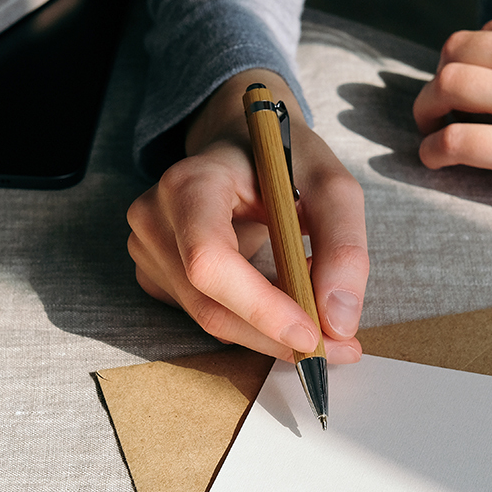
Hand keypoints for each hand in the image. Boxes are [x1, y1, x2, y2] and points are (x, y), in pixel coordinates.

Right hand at [127, 69, 367, 361]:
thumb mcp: (332, 186)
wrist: (241, 144)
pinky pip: (207, 315)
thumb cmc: (285, 160)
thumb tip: (339, 322)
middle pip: (210, 305)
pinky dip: (252, 321)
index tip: (313, 334)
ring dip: (270, 331)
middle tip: (339, 347)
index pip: (211, 261)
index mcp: (190, 183)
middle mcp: (155, 217)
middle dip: (277, 336)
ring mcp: (147, 249)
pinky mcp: (156, 274)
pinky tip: (281, 296)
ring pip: (211, 319)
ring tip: (317, 307)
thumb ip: (344, 247)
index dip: (260, 308)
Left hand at [413, 9, 491, 268]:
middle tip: (434, 107)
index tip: (467, 84)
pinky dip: (432, 151)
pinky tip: (434, 162)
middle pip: (457, 52)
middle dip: (438, 79)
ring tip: (428, 130)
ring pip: (446, 88)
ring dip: (425, 110)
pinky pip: (453, 142)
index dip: (469, 58)